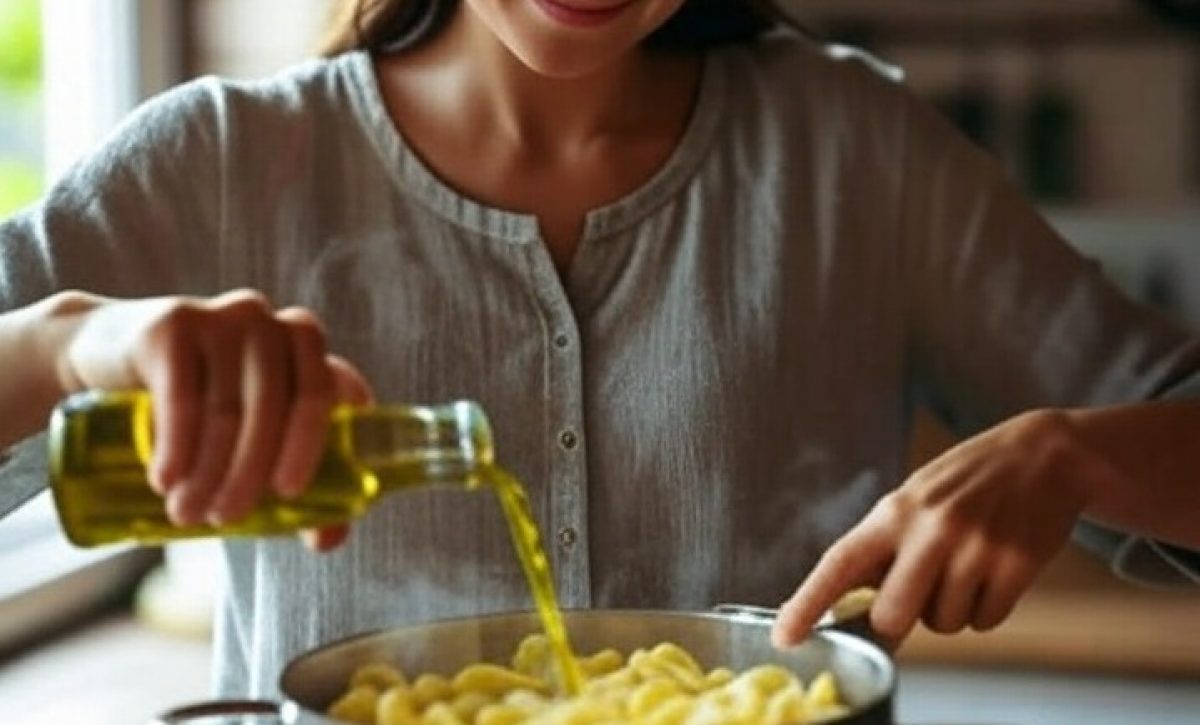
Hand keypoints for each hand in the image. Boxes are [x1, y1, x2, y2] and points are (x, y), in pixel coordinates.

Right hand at [55, 289, 372, 550]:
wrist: (113, 357)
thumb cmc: (201, 405)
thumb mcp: (248, 436)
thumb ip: (296, 480)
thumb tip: (328, 540)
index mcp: (307, 348)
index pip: (328, 393)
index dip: (312, 444)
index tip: (289, 494)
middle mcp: (273, 325)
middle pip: (275, 408)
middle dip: (250, 473)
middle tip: (225, 519)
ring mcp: (225, 318)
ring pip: (227, 409)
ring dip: (208, 471)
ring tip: (187, 513)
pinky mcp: (175, 322)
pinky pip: (183, 395)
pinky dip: (177, 446)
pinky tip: (165, 480)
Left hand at [772, 409, 1101, 647]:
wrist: (1045, 455)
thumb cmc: (965, 483)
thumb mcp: (914, 499)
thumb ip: (884, 547)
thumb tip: (849, 607)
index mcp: (894, 511)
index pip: (840, 564)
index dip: (808, 603)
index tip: (785, 637)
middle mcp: (931, 529)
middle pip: (893, 616)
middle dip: (902, 619)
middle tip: (921, 588)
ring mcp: (976, 548)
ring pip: (944, 624)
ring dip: (952, 608)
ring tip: (967, 562)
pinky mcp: (1017, 566)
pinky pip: (986, 621)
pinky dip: (987, 607)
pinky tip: (995, 568)